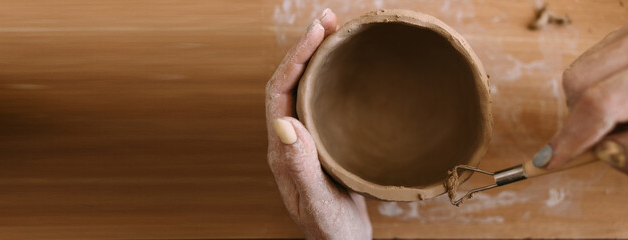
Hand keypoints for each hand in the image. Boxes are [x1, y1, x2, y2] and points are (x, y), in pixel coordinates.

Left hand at [265, 9, 371, 239]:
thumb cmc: (330, 230)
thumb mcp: (317, 202)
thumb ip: (300, 167)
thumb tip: (283, 122)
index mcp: (281, 150)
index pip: (279, 92)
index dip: (295, 58)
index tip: (318, 32)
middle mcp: (289, 139)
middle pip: (290, 83)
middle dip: (305, 48)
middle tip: (329, 19)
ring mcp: (306, 140)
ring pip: (306, 90)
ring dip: (317, 59)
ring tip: (337, 32)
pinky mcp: (323, 143)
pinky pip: (322, 102)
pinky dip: (332, 78)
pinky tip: (348, 69)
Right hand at [532, 17, 627, 179]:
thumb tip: (601, 154)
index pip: (601, 101)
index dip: (572, 137)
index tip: (552, 161)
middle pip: (580, 80)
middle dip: (579, 117)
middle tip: (603, 140)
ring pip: (582, 68)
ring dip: (588, 101)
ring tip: (626, 118)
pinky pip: (595, 58)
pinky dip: (600, 85)